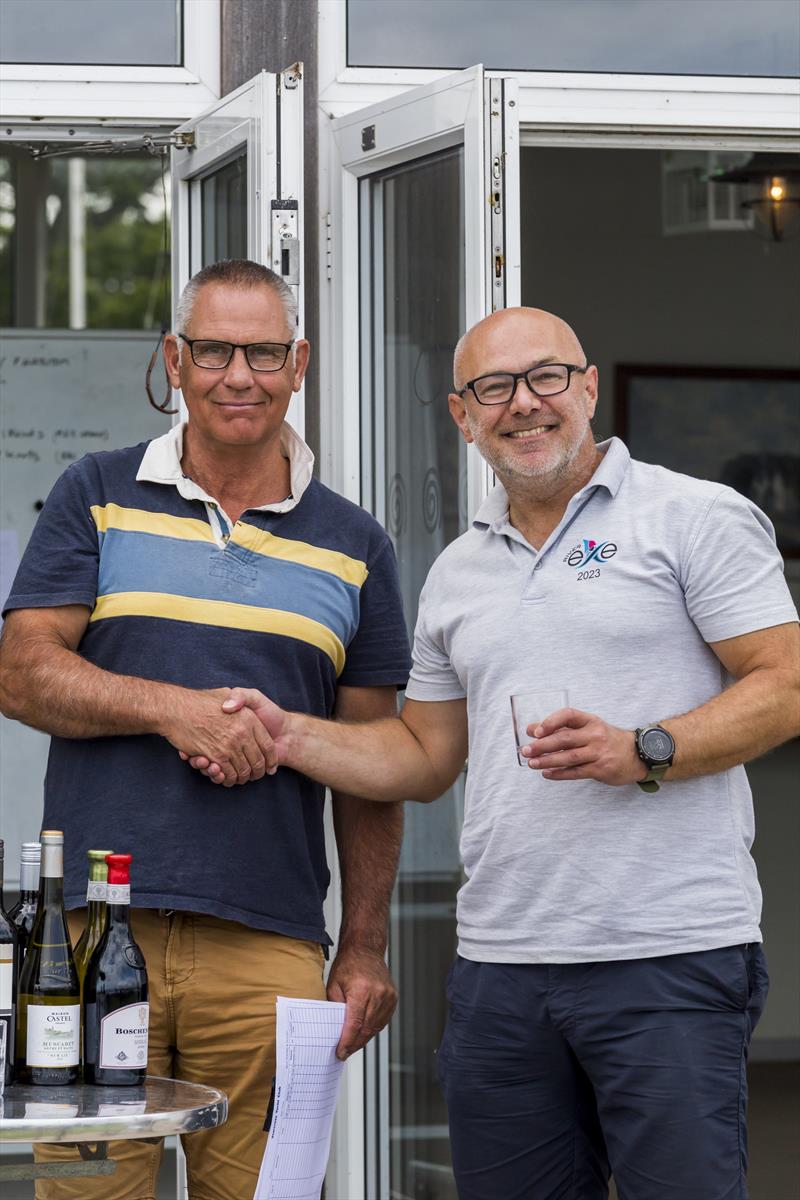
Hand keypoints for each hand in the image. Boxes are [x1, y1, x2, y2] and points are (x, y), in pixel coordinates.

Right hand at [164, 687, 278, 786]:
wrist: (174, 707)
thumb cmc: (198, 700)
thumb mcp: (225, 692)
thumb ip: (240, 698)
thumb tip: (246, 710)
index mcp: (248, 718)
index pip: (268, 745)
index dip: (271, 759)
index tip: (270, 767)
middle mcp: (242, 733)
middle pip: (258, 762)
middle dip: (257, 773)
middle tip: (254, 777)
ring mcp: (229, 745)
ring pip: (243, 771)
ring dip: (242, 778)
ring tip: (240, 779)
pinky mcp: (215, 756)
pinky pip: (227, 774)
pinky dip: (227, 779)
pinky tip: (225, 778)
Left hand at [326, 945, 397, 1059]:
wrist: (365, 950)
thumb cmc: (348, 964)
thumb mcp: (333, 985)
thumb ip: (334, 1008)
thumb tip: (334, 1029)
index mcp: (362, 990)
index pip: (355, 1024)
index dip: (347, 1042)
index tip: (341, 1052)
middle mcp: (378, 993)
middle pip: (366, 1029)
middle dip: (355, 1044)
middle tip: (345, 1052)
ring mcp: (388, 996)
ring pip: (376, 1027)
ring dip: (364, 1038)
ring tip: (353, 1044)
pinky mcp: (393, 998)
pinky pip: (383, 1021)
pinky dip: (373, 1028)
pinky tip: (364, 1032)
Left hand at [522, 708, 647, 785]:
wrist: (636, 755)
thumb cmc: (606, 740)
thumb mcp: (586, 728)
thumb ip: (559, 728)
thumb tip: (530, 729)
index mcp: (590, 721)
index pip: (568, 715)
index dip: (550, 722)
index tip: (535, 731)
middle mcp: (595, 735)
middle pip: (565, 739)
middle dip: (542, 745)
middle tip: (525, 750)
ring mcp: (599, 752)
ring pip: (569, 757)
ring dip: (548, 761)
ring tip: (532, 763)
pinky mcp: (601, 769)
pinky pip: (576, 772)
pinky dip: (560, 774)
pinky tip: (547, 774)